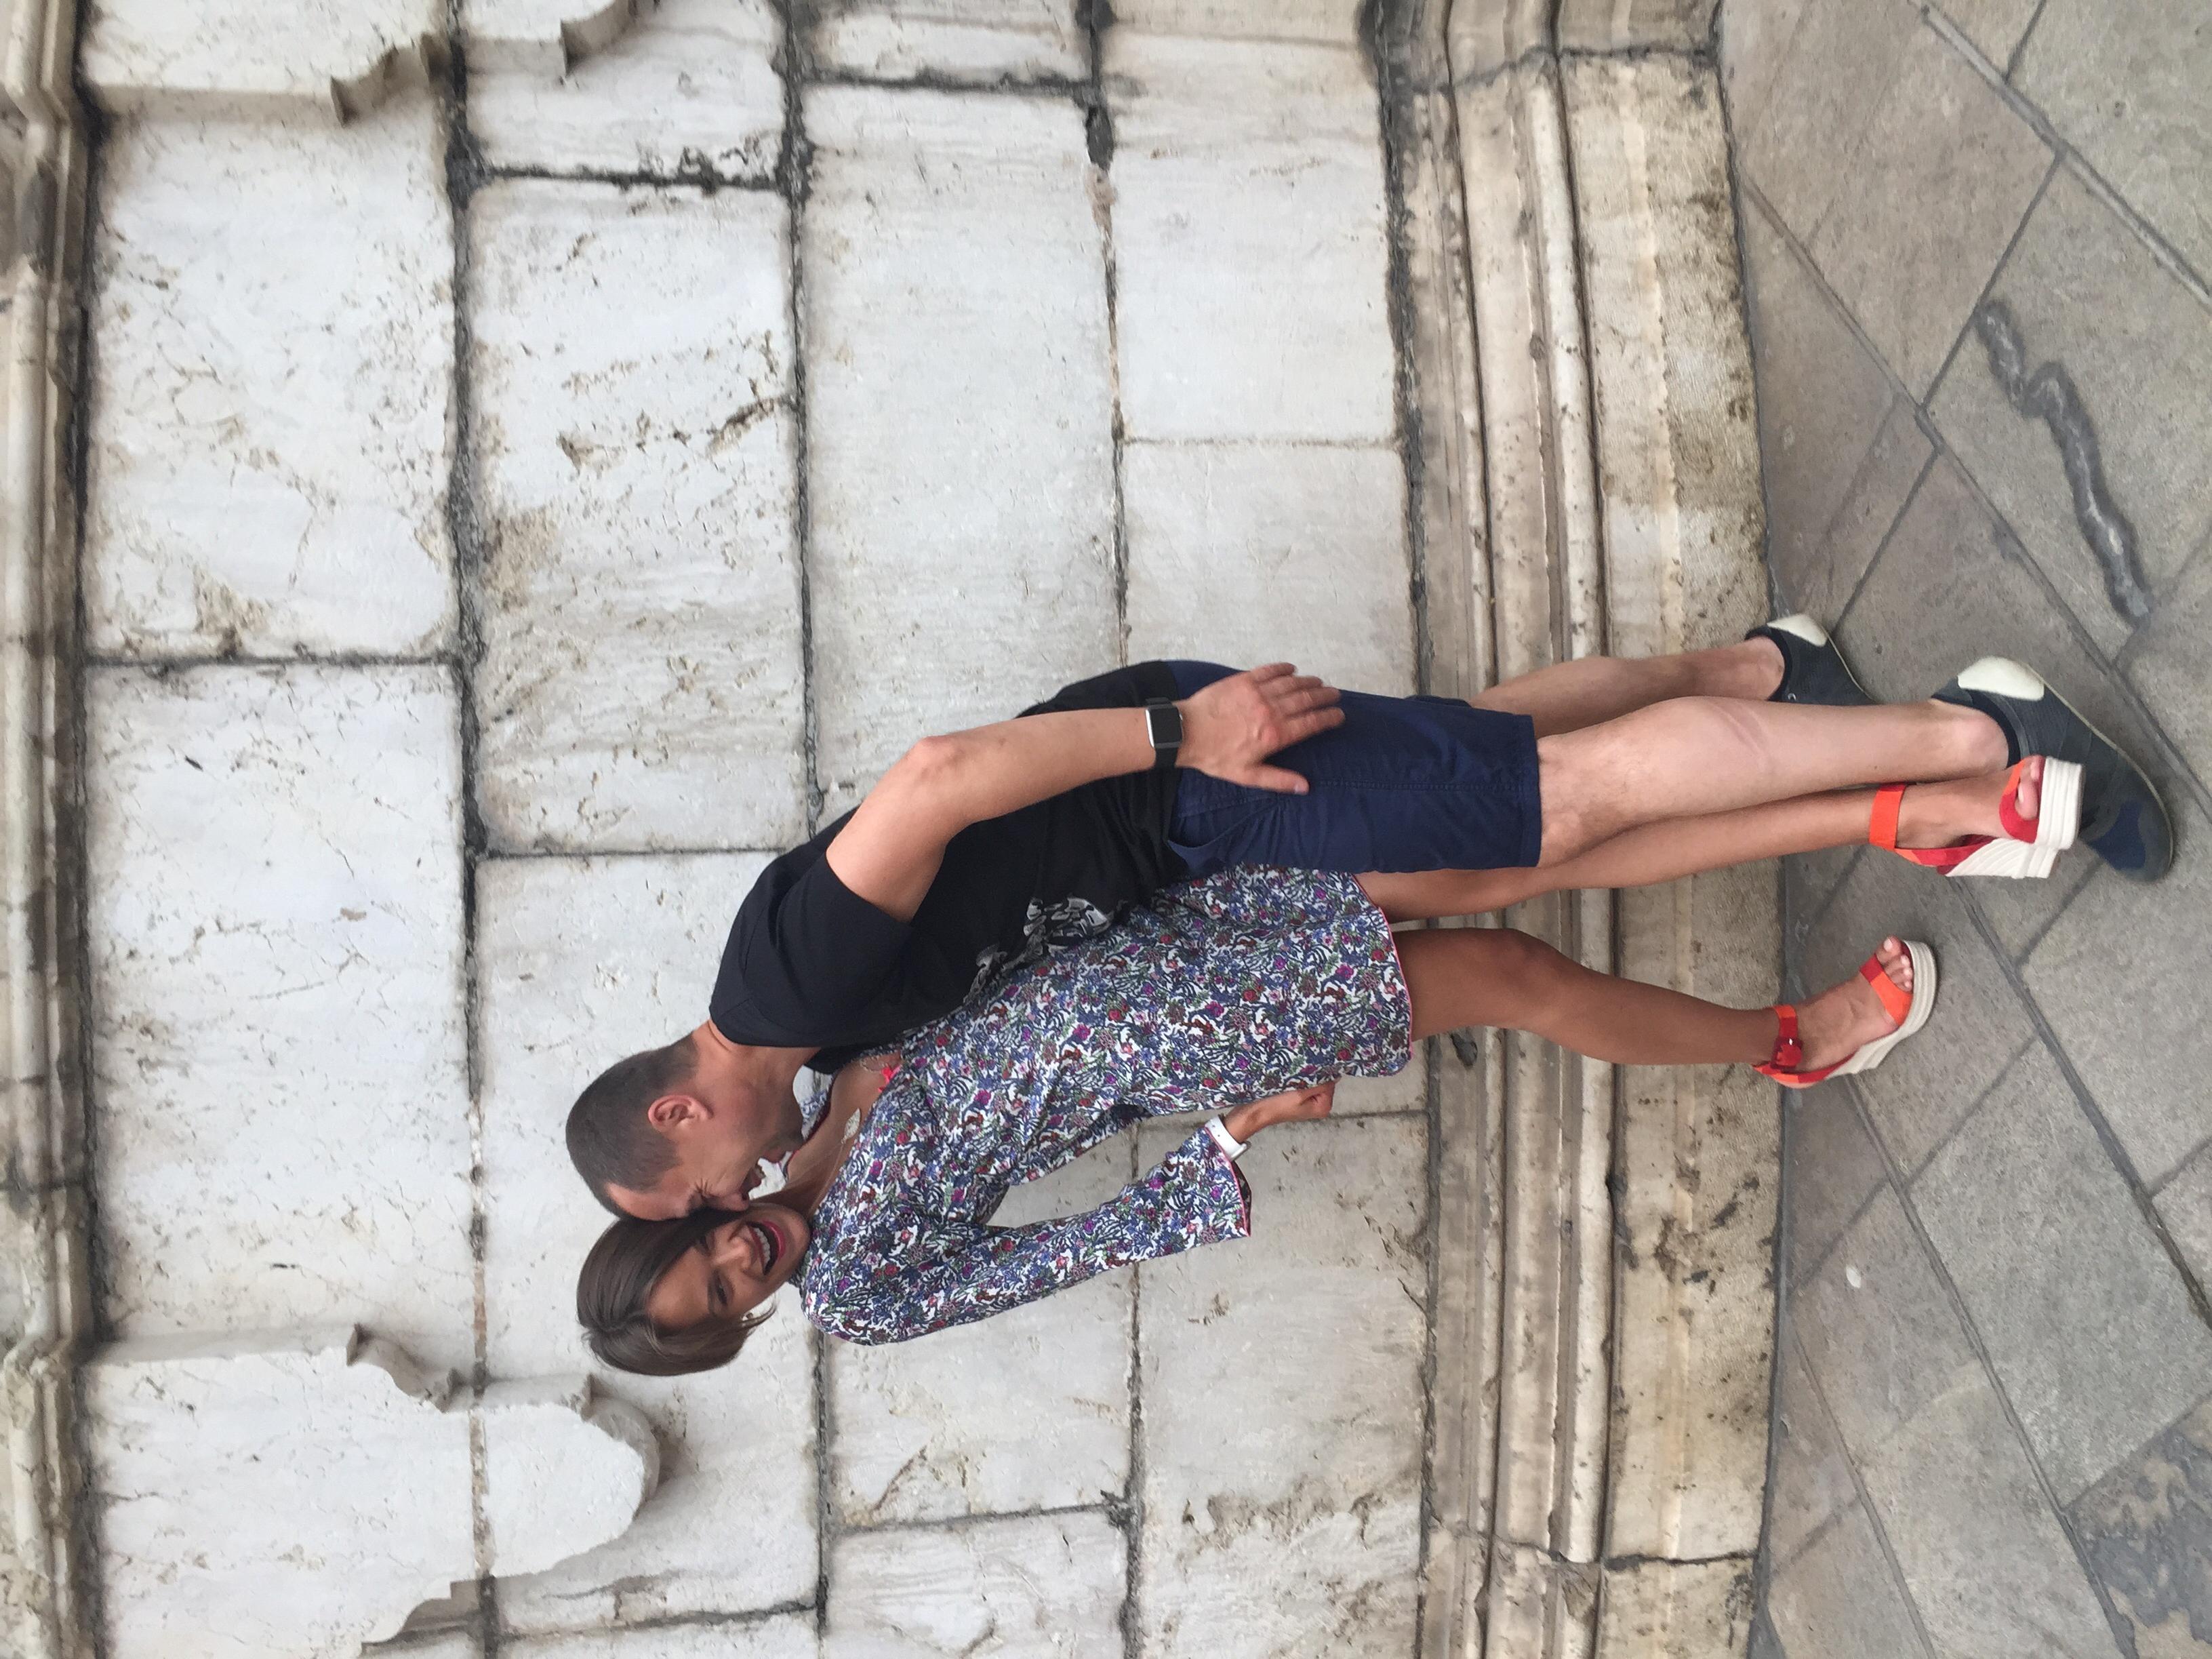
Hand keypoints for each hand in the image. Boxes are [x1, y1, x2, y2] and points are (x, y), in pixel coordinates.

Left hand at [1177, 664, 1343, 792]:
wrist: (1185, 733)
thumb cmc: (1215, 756)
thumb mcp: (1247, 776)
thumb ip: (1279, 780)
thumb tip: (1305, 787)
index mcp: (1275, 734)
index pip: (1312, 723)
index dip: (1329, 717)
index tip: (1339, 715)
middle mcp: (1271, 711)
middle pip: (1306, 699)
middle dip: (1324, 696)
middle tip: (1335, 694)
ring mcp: (1257, 693)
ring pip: (1291, 683)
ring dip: (1308, 681)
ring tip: (1319, 682)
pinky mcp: (1243, 680)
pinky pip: (1269, 671)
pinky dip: (1283, 668)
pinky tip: (1292, 669)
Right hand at [1220, 1080, 1337, 1144]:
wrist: (1258, 1111)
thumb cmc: (1277, 1104)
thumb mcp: (1300, 1093)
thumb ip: (1320, 1084)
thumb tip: (1336, 1074)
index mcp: (1324, 1107)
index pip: (1331, 1081)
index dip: (1320, 1073)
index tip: (1308, 1069)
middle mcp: (1320, 1106)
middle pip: (1323, 1082)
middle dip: (1313, 1075)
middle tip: (1298, 1073)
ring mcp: (1310, 1103)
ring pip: (1314, 1081)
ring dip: (1305, 1076)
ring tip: (1293, 1075)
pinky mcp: (1301, 1099)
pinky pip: (1306, 1084)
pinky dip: (1300, 1080)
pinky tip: (1291, 1078)